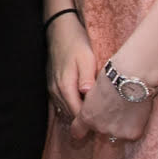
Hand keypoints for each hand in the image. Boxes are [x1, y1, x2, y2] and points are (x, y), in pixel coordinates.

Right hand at [46, 16, 95, 141]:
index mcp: (65, 86)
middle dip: (86, 122)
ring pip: (66, 110)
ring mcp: (52, 89)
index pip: (77, 113)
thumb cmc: (75, 44)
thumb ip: (87, 77)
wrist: (59, 31)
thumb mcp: (86, 58)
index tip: (105, 127)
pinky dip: (73, 108)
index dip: (90, 123)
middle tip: (105, 127)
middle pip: (71, 115)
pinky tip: (84, 108)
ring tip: (97, 121)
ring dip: (79, 117)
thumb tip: (87, 93)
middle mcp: (56, 91)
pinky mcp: (52, 85)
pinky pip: (62, 103)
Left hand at [74, 64, 155, 142]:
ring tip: (127, 108)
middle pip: (101, 130)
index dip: (80, 130)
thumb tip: (93, 110)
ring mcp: (115, 132)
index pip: (77, 131)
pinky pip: (131, 133)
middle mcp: (99, 127)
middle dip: (106, 122)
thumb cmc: (112, 78)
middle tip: (115, 108)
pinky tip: (136, 113)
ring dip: (120, 125)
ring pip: (117, 133)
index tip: (80, 132)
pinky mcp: (131, 134)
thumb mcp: (93, 90)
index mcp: (86, 116)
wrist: (131, 79)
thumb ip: (90, 105)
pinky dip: (134, 126)